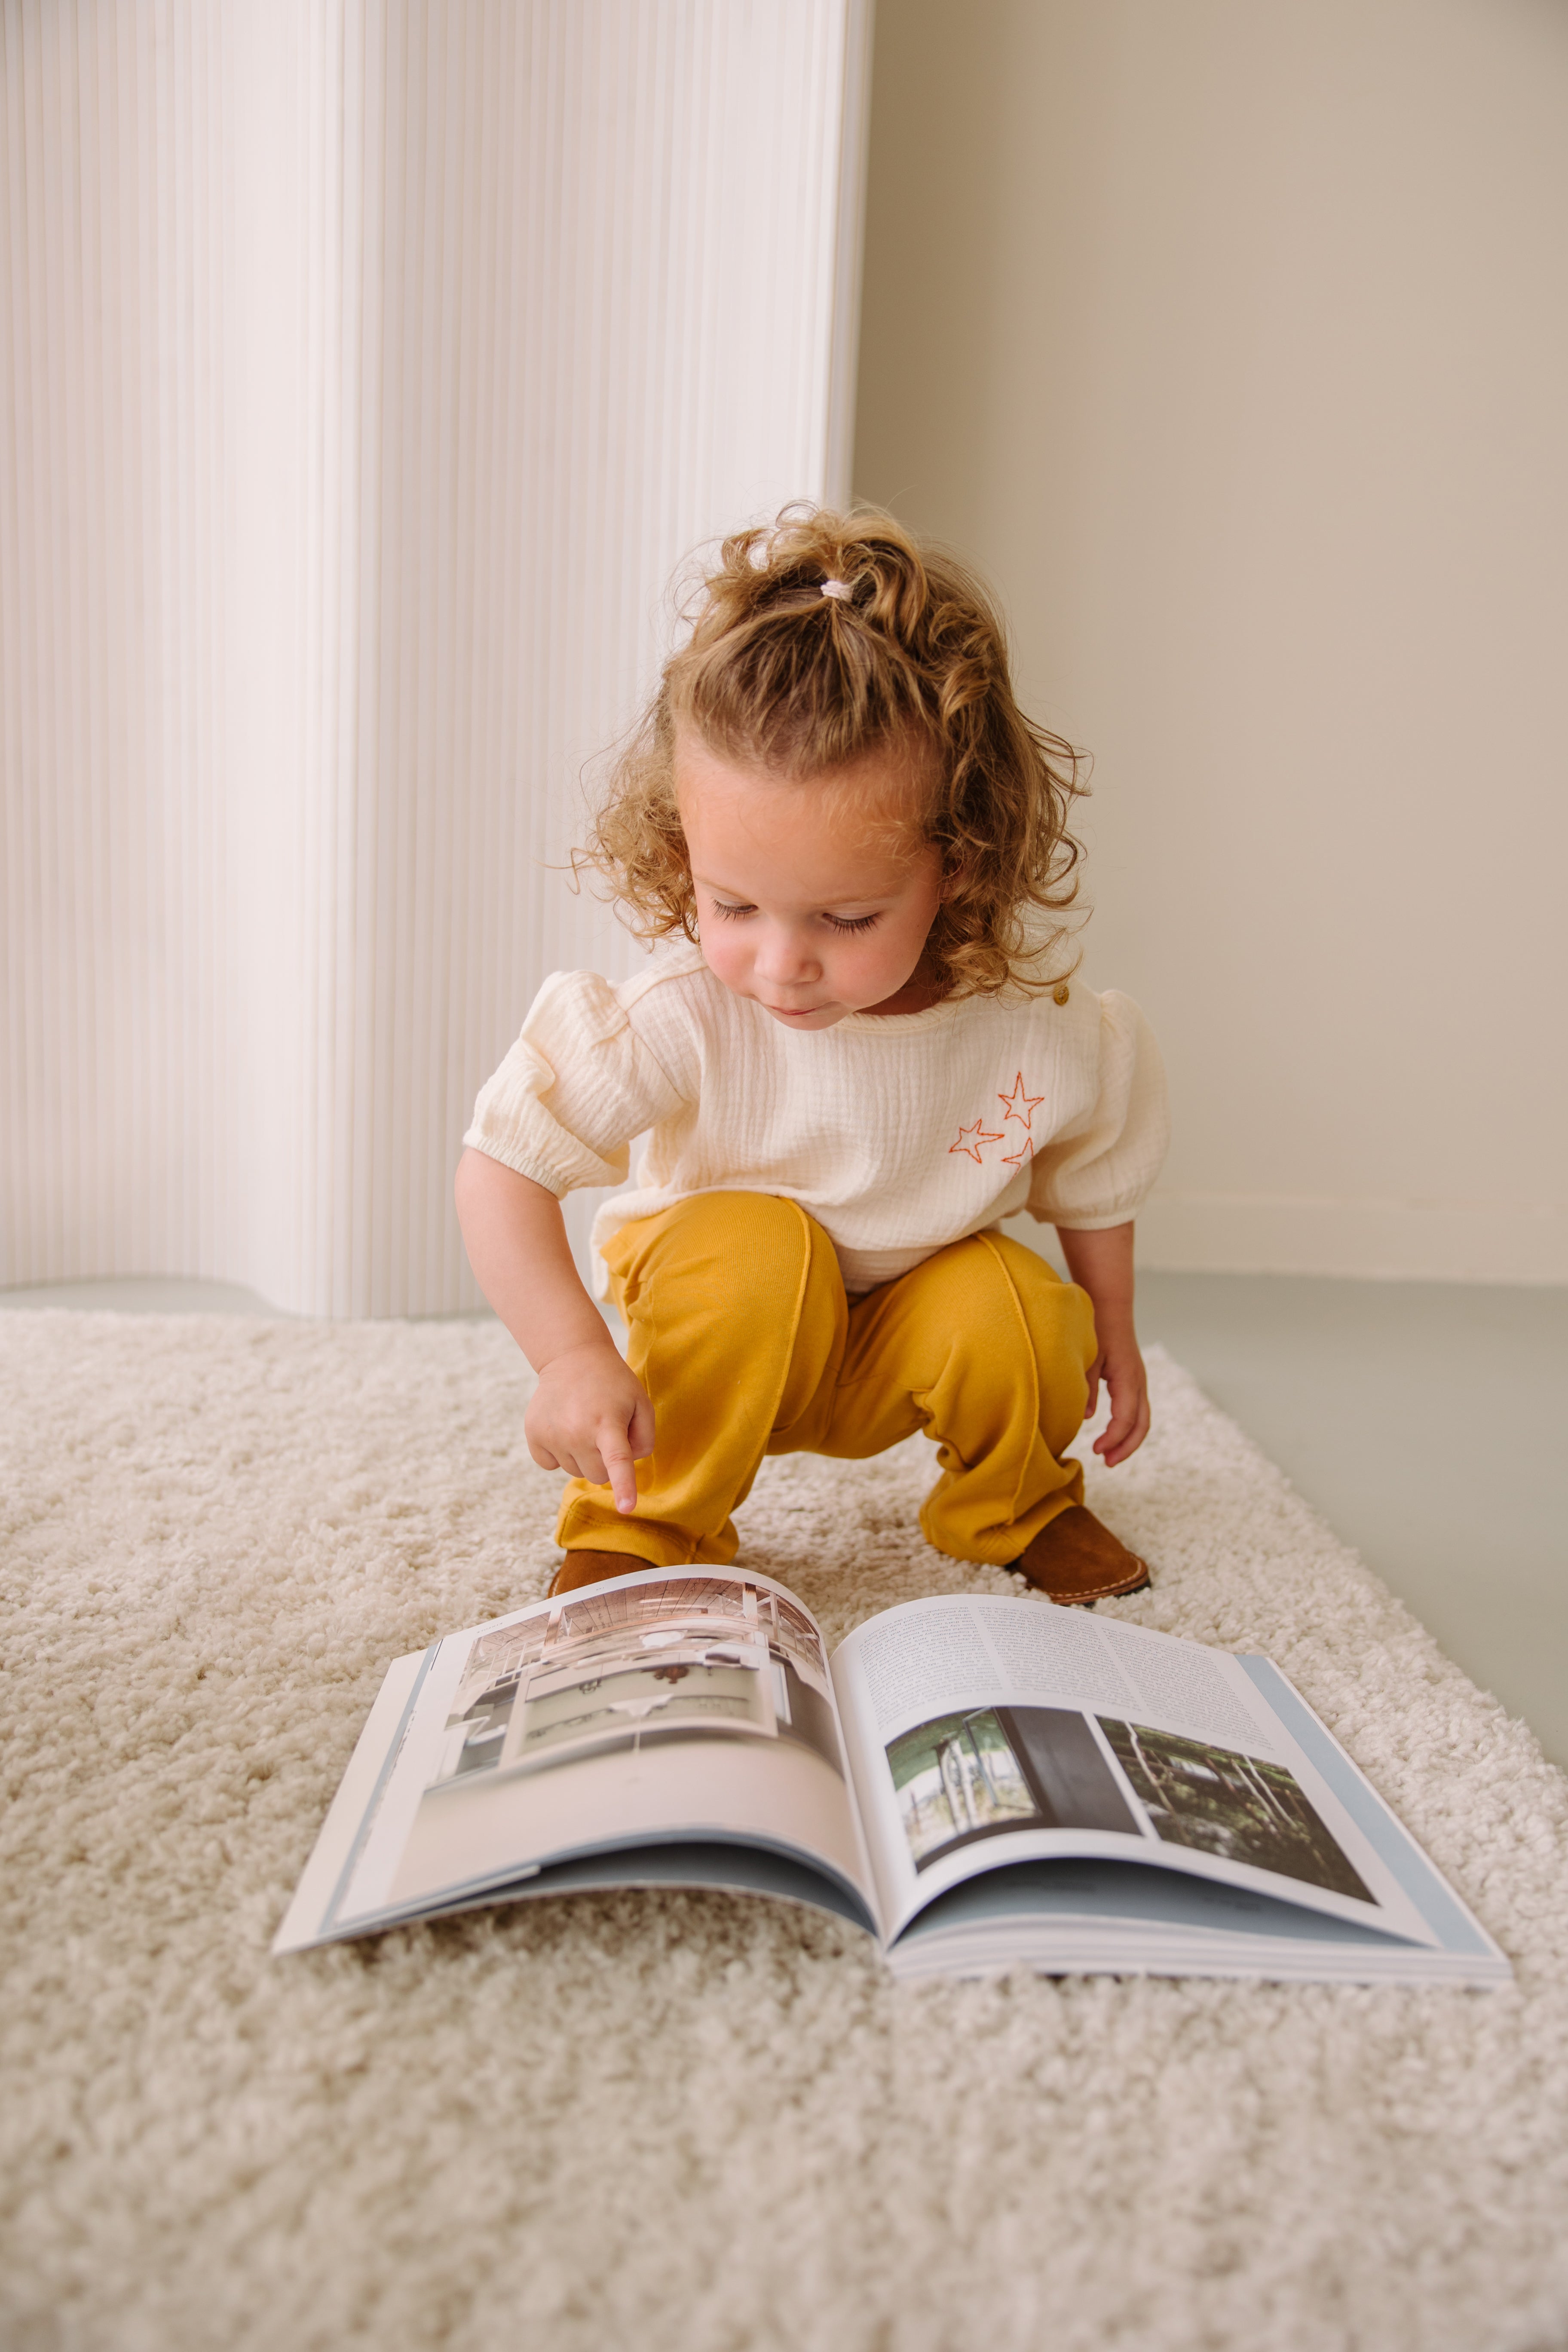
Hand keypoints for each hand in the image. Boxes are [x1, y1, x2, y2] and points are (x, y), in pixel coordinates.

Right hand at [524, 1340, 655, 1513]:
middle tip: (604, 1429)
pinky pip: (551, 1465)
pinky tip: (564, 1428)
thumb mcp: (641, 1403)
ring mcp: (552, 1434)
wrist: (571, 1358)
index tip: (627, 1508)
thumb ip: (644, 1439)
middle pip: (598, 1476)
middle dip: (605, 1460)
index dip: (624, 1486)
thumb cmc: (613, 1384)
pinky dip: (560, 1453)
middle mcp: (576, 1431)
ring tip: (583, 1422)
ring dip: (583, 1455)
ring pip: (575, 1472)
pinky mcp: (534, 1435)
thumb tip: (626, 1466)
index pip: (617, 1460)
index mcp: (608, 1422)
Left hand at [1084, 1322, 1150, 1466]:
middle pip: (1141, 1424)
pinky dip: (1128, 1426)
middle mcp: (1138, 1382)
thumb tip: (1087, 1418)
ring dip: (1128, 1440)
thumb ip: (1086, 1387)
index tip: (1096, 1451)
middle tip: (1107, 1462)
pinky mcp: (1134, 1380)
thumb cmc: (1096, 1329)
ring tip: (1109, 1456)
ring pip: (1143, 1419)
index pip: (1125, 1418)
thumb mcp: (1087, 1357)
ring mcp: (1139, 1381)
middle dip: (1126, 1447)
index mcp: (1128, 1378)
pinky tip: (1111, 1434)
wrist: (1110, 1305)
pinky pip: (1137, 1409)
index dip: (1113, 1438)